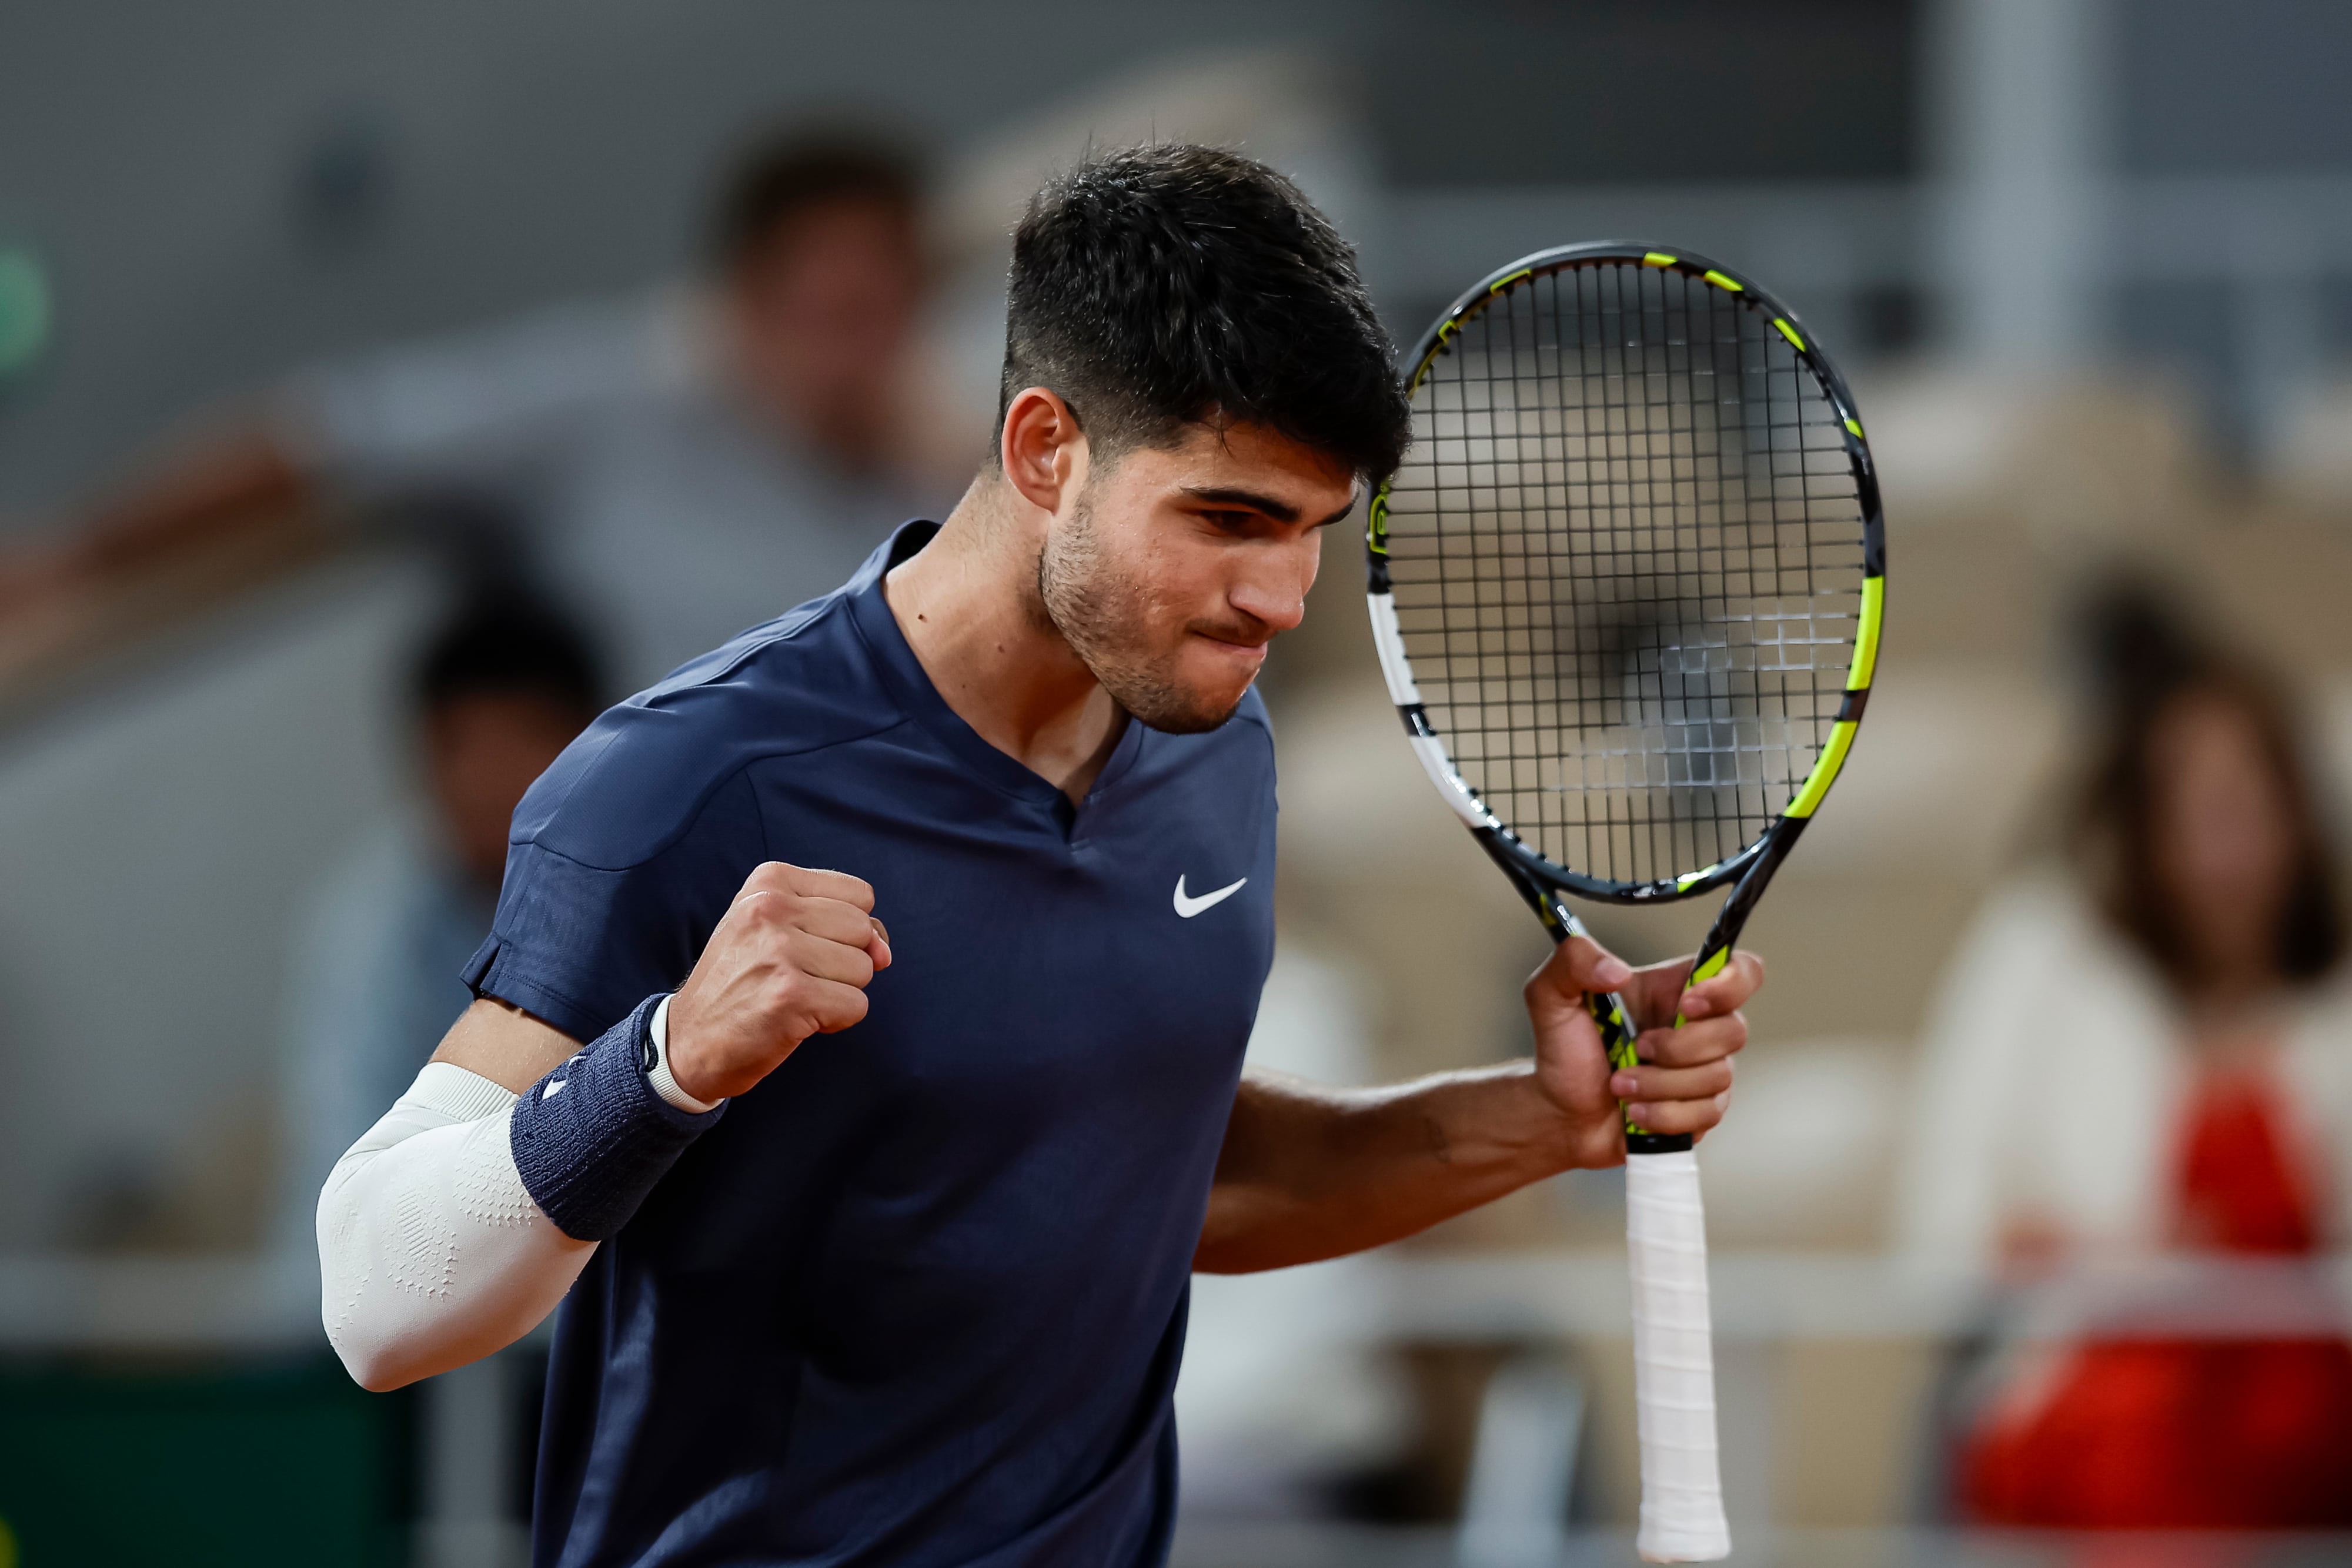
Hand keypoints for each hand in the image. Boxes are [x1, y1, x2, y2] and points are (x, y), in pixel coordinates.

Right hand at [665, 862, 891, 1101]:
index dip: (846, 930)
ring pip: (864, 969)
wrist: (688, 1040)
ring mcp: (780, 951)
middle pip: (864, 930)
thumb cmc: (740, 983)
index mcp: (769, 881)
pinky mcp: (791, 995)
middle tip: (796, 976)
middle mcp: (771, 908)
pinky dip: (835, 1020)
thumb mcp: (778, 931)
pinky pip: (856, 1005)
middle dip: (843, 962)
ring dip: (839, 992)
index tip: (804, 946)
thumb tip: (884, 952)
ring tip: (793, 997)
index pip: (859, 895)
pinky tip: (797, 1020)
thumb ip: (842, 926)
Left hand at [1523, 937, 1763, 1166]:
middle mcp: (1698, 1027)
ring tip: (1621, 1086)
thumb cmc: (1562, 1050)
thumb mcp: (1551, 994)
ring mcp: (1704, 1071)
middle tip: (1635, 1049)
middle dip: (1677, 1047)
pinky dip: (1664, 1114)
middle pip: (1734, 1030)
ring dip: (1660, 1085)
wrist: (1559, 1113)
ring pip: (1718, 1076)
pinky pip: (1707, 1114)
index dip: (1729, 984)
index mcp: (1674, 989)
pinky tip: (1635, 1113)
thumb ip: (1574, 960)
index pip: (1740, 971)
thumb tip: (1617, 970)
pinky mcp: (1702, 1111)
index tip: (1686, 1004)